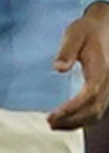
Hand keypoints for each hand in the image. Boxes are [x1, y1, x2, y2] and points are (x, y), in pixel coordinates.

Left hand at [56, 4, 108, 129]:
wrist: (105, 27)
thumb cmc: (87, 30)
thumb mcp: (75, 34)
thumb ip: (67, 50)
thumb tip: (58, 68)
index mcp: (101, 70)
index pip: (88, 95)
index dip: (72, 108)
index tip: (53, 115)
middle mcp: (108, 83)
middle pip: (93, 109)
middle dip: (72, 119)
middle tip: (49, 123)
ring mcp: (108, 87)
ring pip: (97, 112)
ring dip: (77, 122)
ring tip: (54, 126)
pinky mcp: (105, 89)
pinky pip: (97, 109)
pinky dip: (84, 119)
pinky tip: (68, 121)